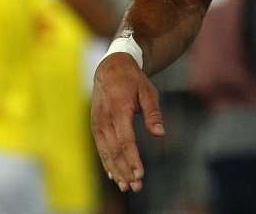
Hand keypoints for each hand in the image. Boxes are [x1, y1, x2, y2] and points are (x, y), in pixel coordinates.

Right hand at [91, 53, 165, 192]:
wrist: (110, 69)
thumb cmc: (133, 81)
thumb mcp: (148, 92)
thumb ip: (153, 113)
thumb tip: (160, 133)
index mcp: (119, 109)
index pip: (125, 140)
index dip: (132, 159)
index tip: (140, 174)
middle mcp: (105, 118)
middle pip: (114, 151)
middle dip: (125, 170)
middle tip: (135, 186)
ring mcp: (97, 123)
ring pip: (105, 152)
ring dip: (116, 171)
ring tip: (126, 186)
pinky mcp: (95, 125)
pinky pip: (100, 148)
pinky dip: (107, 162)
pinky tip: (114, 175)